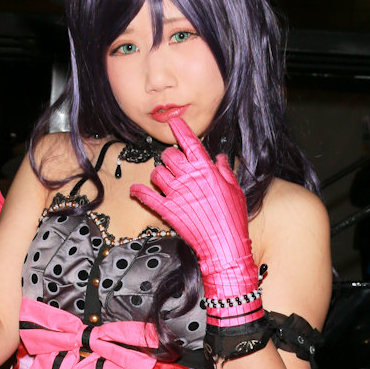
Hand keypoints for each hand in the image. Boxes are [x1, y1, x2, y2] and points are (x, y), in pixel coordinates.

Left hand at [128, 117, 259, 316]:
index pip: (190, 142)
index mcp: (206, 170)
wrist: (225, 246)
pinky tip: (135, 190)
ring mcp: (176, 194)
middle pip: (169, 155)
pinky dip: (138, 193)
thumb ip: (225, 171)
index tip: (174, 122)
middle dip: (170, 157)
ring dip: (159, 175)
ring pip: (157, 173)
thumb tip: (220, 158)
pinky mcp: (167, 211)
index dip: (180, 129)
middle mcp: (188, 178)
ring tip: (165, 181)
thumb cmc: (233, 219)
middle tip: (174, 164)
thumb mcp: (235, 190)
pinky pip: (146, 196)